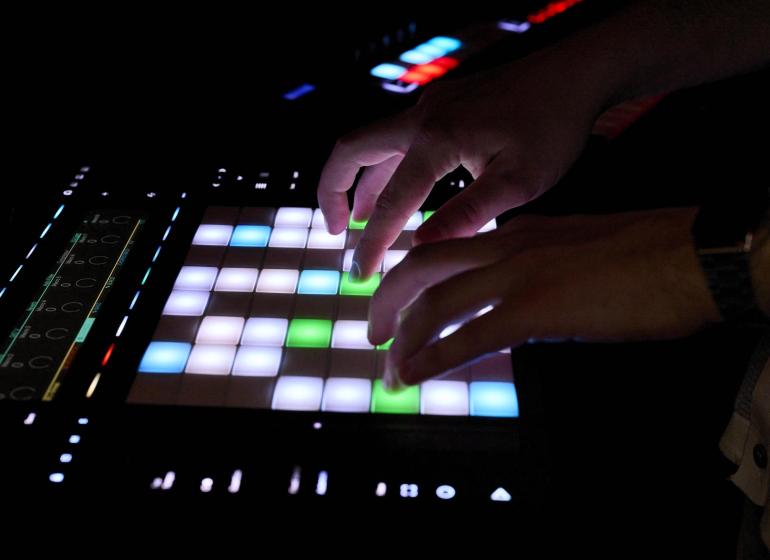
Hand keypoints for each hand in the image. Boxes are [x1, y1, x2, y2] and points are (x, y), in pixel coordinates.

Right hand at [317, 49, 610, 278]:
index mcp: (436, 139)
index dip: (371, 242)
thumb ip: (468, 214)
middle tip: (335, 230)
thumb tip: (421, 248)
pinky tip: (403, 187)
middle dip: (334, 191)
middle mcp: (422, 117)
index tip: (360, 274)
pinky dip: (388, 167)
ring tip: (362, 219)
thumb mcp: (519, 181)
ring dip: (362, 181)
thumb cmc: (553, 127)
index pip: (391, 201)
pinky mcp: (443, 103)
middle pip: (351, 150)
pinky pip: (400, 137)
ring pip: (375, 142)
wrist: (574, 74)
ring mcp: (431, 105)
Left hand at [368, 208, 721, 388]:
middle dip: (388, 300)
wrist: (689, 254)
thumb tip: (515, 302)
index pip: (447, 250)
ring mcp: (519, 275)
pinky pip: (469, 337)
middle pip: (423, 267)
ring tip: (388, 369)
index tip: (400, 301)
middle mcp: (508, 247)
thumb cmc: (645, 254)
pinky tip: (413, 376)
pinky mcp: (536, 309)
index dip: (413, 277)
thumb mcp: (575, 250)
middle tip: (374, 333)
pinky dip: (433, 358)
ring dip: (404, 338)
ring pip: (437, 302)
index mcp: (518, 231)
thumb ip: (536, 269)